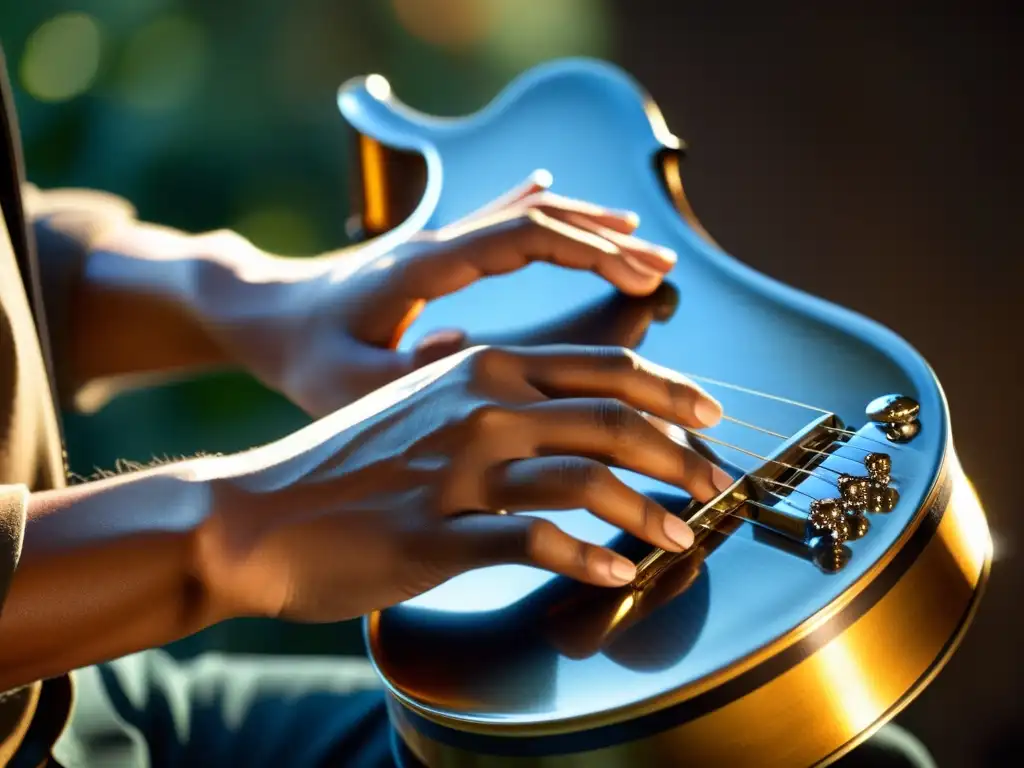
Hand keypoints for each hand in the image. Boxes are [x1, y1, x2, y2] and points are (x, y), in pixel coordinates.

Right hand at [194, 345, 731, 622]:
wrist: (252, 511)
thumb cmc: (344, 464)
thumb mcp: (423, 405)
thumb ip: (492, 402)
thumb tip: (559, 424)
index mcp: (482, 367)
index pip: (604, 369)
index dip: (671, 392)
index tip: (710, 418)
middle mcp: (480, 405)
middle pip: (613, 419)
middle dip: (680, 452)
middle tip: (716, 484)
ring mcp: (459, 469)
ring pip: (586, 478)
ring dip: (648, 510)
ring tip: (682, 537)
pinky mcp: (436, 532)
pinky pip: (534, 542)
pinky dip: (586, 559)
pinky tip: (615, 574)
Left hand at [213, 173, 678, 415]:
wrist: (264, 313)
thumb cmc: (302, 353)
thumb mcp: (343, 383)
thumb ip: (402, 376)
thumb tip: (464, 352)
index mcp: (425, 267)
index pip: (523, 237)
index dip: (589, 251)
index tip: (640, 275)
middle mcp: (440, 243)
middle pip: (539, 220)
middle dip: (607, 243)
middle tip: (662, 270)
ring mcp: (440, 242)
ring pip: (527, 216)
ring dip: (588, 228)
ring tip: (643, 248)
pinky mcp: (438, 254)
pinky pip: (505, 222)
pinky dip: (550, 218)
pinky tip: (574, 208)